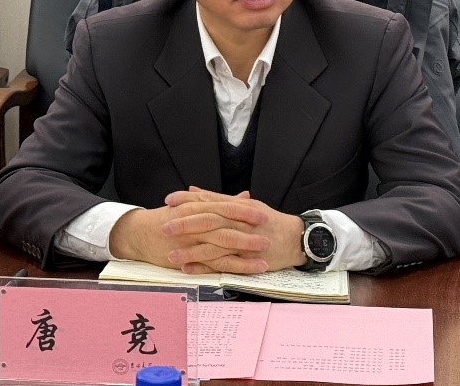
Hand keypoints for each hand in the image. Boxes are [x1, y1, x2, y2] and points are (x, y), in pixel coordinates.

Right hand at [109, 190, 272, 273]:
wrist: (140, 233)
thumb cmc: (169, 218)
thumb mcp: (193, 206)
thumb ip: (221, 201)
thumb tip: (245, 196)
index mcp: (197, 208)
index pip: (223, 207)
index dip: (243, 211)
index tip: (262, 213)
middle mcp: (195, 224)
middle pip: (224, 226)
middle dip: (247, 229)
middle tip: (267, 232)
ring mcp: (191, 242)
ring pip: (221, 246)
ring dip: (244, 251)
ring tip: (264, 254)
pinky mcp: (189, 259)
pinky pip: (214, 264)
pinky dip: (233, 267)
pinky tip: (249, 269)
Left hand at [163, 186, 305, 273]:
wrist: (295, 239)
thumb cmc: (268, 221)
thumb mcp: (245, 205)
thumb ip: (218, 199)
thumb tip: (193, 190)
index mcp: (237, 207)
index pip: (208, 201)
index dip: (187, 200)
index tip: (168, 200)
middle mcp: (239, 222)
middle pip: (209, 221)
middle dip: (185, 224)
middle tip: (164, 227)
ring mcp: (243, 242)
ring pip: (213, 245)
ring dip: (191, 250)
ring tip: (170, 254)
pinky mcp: (247, 260)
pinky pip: (222, 265)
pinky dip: (205, 267)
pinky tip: (188, 268)